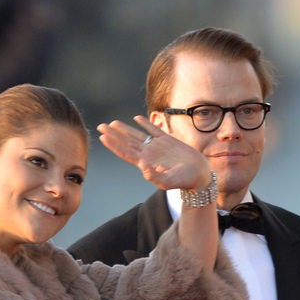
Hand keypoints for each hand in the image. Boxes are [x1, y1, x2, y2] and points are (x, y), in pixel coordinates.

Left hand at [96, 115, 212, 194]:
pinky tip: (137, 118)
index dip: (114, 145)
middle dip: (113, 135)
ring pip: (137, 135)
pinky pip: (153, 130)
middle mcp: (149, 154)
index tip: (103, 137)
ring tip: (113, 123)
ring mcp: (157, 147)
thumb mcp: (170, 181)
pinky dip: (145, 123)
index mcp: (147, 163)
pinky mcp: (167, 141)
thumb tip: (143, 168)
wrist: (199, 175)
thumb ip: (156, 177)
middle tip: (100, 126)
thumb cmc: (185, 181)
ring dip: (125, 129)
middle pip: (127, 143)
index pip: (126, 153)